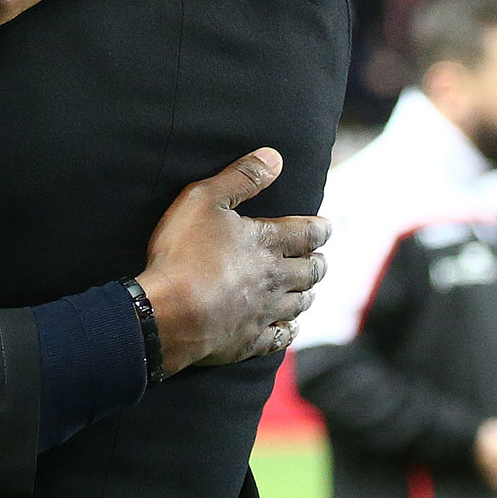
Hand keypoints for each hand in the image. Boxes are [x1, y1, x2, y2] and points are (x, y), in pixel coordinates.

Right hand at [134, 148, 329, 376]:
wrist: (169, 313)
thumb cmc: (183, 252)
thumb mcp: (204, 200)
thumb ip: (240, 178)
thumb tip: (275, 157)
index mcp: (267, 242)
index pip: (308, 233)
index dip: (321, 229)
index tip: (326, 227)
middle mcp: (274, 277)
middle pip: (311, 271)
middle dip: (318, 263)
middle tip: (319, 259)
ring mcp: (264, 311)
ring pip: (299, 303)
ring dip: (307, 294)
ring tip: (308, 290)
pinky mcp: (250, 340)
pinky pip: (280, 337)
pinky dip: (289, 330)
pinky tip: (289, 327)